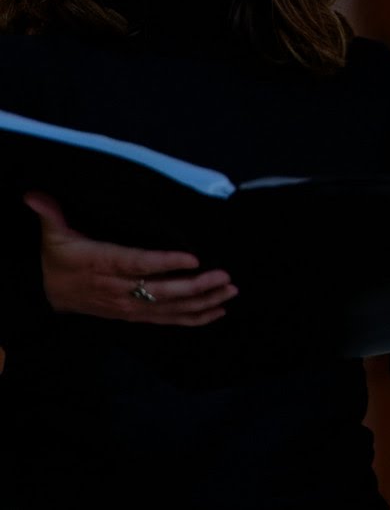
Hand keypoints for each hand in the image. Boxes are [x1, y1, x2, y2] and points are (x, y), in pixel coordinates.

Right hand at [24, 192, 234, 325]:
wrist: (46, 294)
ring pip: (169, 308)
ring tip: (229, 292)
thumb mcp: (53, 235)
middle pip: (161, 291)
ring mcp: (128, 306)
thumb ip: (51, 214)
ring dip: (202, 302)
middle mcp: (119, 289)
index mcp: (103, 264)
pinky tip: (217, 312)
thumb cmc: (58, 259)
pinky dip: (193, 318)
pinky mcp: (134, 315)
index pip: (137, 264)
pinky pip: (167, 320)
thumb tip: (34, 195)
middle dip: (196, 286)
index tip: (193, 257)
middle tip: (224, 276)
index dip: (165, 263)